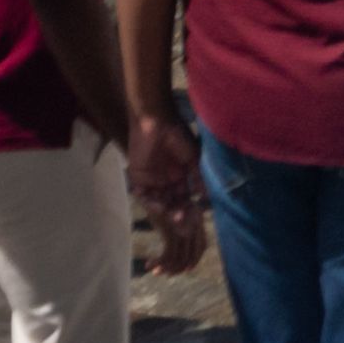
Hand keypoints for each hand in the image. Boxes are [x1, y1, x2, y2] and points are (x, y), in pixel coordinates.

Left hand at [130, 107, 200, 221]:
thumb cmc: (178, 136)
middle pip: (172, 200)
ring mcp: (152, 179)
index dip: (190, 205)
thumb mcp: (193, 157)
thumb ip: (198, 177)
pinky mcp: (138, 176)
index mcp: (181, 175)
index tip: (196, 215)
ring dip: (164, 208)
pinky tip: (157, 203)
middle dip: (176, 211)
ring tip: (170, 213)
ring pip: (158, 199)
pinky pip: (143, 193)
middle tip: (181, 220)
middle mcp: (167, 179)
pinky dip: (148, 199)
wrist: (155, 122)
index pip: (185, 195)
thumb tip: (205, 196)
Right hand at [145, 193, 207, 275]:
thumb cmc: (157, 198)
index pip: (202, 245)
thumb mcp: (168, 213)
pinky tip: (148, 265)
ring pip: (180, 256)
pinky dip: (160, 262)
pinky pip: (168, 253)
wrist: (150, 186)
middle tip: (165, 273)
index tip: (183, 269)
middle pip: (193, 253)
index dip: (194, 259)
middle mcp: (194, 223)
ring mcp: (183, 227)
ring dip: (168, 267)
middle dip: (180, 267)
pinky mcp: (170, 230)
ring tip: (156, 271)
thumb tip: (174, 246)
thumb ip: (174, 225)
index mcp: (196, 219)